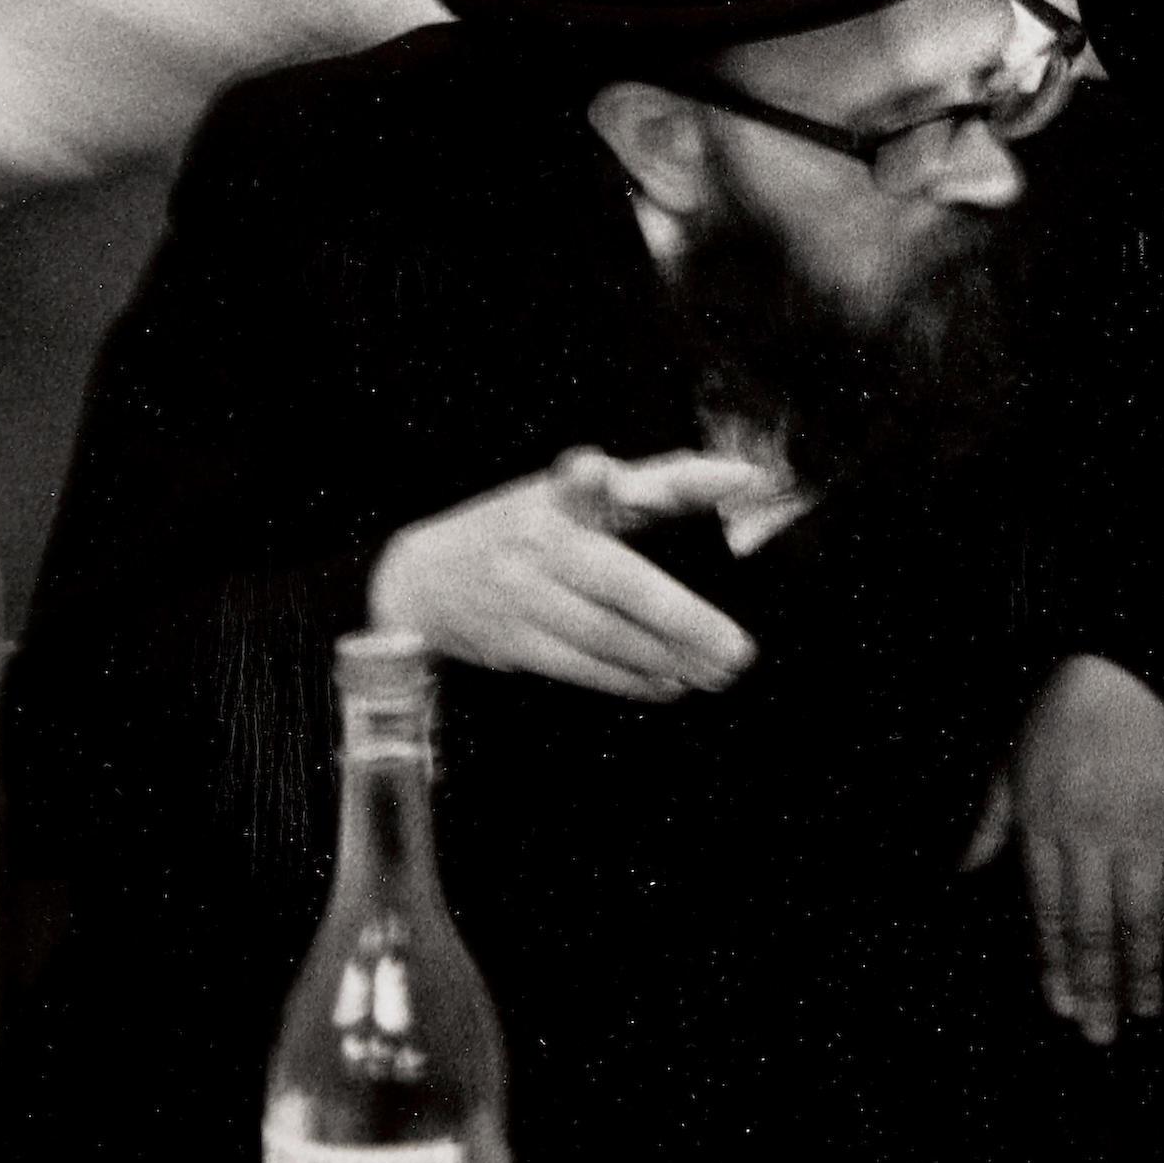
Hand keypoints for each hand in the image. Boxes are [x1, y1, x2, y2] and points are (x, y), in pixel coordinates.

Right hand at [365, 448, 770, 698]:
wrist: (419, 580)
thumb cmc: (522, 528)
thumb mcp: (575, 491)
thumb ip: (659, 483)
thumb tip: (744, 477)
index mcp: (559, 497)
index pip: (611, 484)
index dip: (664, 480)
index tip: (726, 477)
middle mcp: (540, 544)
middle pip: (622, 583)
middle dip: (683, 620)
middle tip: (737, 651)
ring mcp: (522, 597)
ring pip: (605, 634)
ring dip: (665, 659)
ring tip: (715, 673)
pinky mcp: (512, 642)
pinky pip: (580, 666)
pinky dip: (628, 680)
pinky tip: (669, 686)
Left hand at [963, 653, 1163, 1044]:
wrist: (1113, 660)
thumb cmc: (1053, 709)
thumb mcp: (1006, 765)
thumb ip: (988, 826)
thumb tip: (961, 872)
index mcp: (1045, 829)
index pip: (1050, 916)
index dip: (1055, 966)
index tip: (1061, 1009)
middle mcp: (1092, 838)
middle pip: (1094, 928)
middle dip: (1097, 986)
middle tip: (1102, 1037)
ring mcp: (1144, 828)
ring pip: (1145, 914)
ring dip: (1147, 969)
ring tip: (1148, 1013)